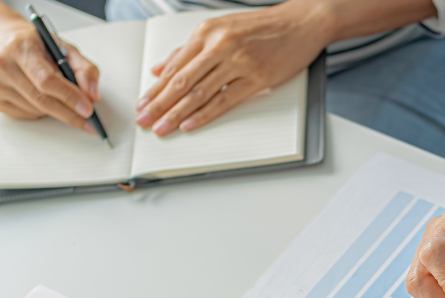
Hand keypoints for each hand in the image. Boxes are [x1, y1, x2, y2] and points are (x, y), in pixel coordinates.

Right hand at [0, 18, 100, 130]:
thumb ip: (84, 69)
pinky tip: (37, 96)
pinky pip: (24, 115)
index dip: (69, 97)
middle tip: (87, 122)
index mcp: (21, 47)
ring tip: (55, 94)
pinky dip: (39, 112)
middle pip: (41, 100)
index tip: (87, 109)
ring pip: (35, 110)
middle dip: (69, 114)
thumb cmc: (33, 44)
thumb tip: (93, 95)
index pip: (47, 80)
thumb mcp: (63, 47)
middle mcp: (2, 65)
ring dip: (54, 110)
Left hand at [135, 2, 329, 134]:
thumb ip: (190, 50)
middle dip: (159, 104)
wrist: (301, 22)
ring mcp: (239, 61)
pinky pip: (224, 100)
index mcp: (207, 31)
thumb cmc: (262, 27)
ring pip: (200, 92)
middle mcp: (220, 44)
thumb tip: (161, 68)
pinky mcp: (256, 77)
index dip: (156, 88)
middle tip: (144, 120)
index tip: (143, 103)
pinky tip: (190, 124)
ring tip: (162, 127)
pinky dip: (205, 114)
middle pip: (182, 81)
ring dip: (177, 113)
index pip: (174, 66)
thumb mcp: (221, 29)